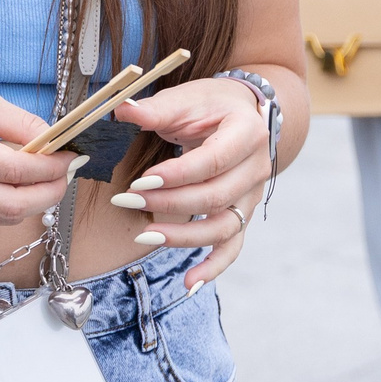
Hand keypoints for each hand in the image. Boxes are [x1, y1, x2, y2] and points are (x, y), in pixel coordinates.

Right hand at [0, 81, 77, 231]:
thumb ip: (18, 122)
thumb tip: (54, 140)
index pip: (14, 171)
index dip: (50, 167)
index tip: (70, 156)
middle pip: (13, 206)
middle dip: (49, 192)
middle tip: (66, 174)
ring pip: (4, 218)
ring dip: (33, 201)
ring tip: (44, 178)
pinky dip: (10, 206)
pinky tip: (13, 186)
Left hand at [109, 78, 271, 289]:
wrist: (244, 111)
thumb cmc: (211, 104)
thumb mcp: (186, 99)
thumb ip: (156, 109)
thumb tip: (123, 110)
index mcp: (247, 132)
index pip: (212, 162)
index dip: (176, 176)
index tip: (142, 182)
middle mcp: (257, 167)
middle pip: (216, 197)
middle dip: (170, 204)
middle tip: (128, 200)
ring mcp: (252, 194)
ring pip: (224, 227)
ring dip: (184, 237)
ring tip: (146, 236)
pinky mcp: (242, 213)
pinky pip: (232, 246)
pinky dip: (213, 267)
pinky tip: (190, 283)